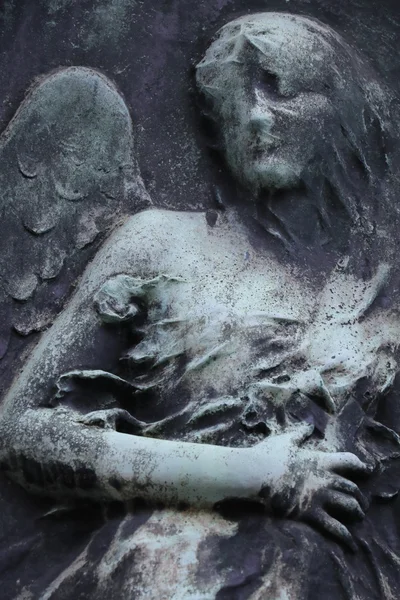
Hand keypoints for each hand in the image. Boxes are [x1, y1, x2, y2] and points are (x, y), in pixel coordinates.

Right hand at [253, 424, 371, 549]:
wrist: (257, 473)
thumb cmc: (270, 455)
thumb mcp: (286, 440)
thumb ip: (300, 434)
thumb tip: (308, 426)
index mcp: (321, 461)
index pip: (349, 461)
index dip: (359, 466)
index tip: (365, 470)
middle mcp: (326, 479)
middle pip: (352, 487)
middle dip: (358, 495)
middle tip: (360, 501)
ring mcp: (320, 497)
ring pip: (350, 506)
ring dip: (356, 512)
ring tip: (357, 517)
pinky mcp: (312, 514)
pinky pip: (335, 527)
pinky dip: (345, 537)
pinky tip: (351, 543)